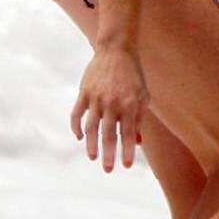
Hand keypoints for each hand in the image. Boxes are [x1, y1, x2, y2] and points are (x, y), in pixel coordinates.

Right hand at [70, 45, 148, 171]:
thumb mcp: (142, 95)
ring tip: (92, 157)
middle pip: (108, 134)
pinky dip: (76, 127)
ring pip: (91, 126)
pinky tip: (79, 137)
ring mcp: (96, 97)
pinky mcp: (84, 92)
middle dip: (109, 154)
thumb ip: (138, 118)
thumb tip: (136, 142)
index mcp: (129, 104)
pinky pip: (76, 113)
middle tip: (108, 169)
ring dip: (91, 144)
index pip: (128, 133)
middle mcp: (112, 103)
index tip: (126, 166)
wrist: (117, 49)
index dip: (126, 151)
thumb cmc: (133, 75)